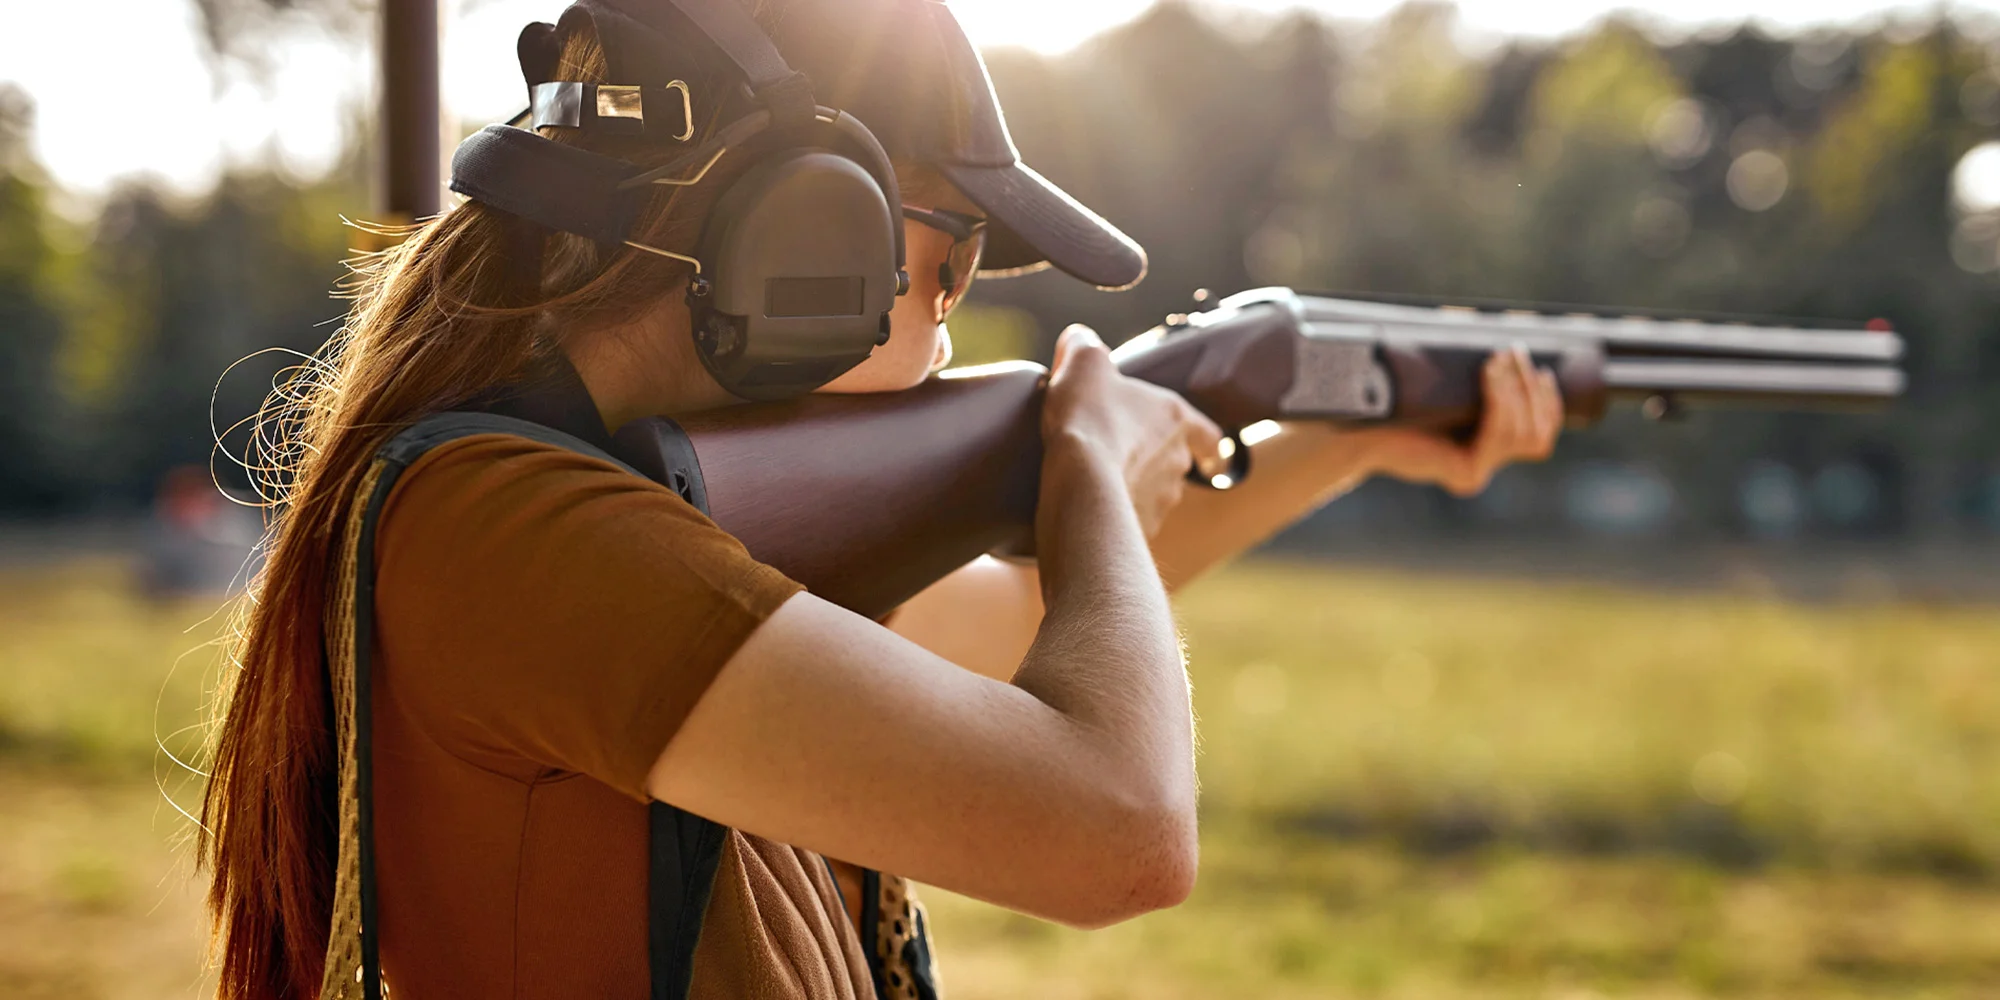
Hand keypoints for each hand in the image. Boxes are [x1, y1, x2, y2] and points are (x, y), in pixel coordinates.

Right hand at [1043, 324, 1224, 535]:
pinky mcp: (1140, 529)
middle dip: (1154, 461)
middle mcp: (1178, 461)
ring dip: (1135, 489)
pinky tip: (1091, 509)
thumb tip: (1080, 338)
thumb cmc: (1088, 417)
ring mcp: (1162, 500)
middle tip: (1121, 455)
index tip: (1207, 453)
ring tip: (1100, 483)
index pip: (1208, 433)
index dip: (1206, 441)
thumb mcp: (1084, 363)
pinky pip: (1131, 522)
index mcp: (1176, 418)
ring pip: (1154, 495)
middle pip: (1177, 464)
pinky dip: (1117, 516)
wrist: (1081, 482)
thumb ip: (1086, 345)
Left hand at [1356, 344, 1562, 496]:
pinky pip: (1499, 436)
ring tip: (1496, 359)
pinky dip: (1501, 401)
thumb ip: (1476, 365)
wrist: (1354, 419)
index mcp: (1481, 445)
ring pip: (1523, 434)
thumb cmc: (1391, 394)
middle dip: (1532, 390)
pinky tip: (1490, 375)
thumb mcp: (1445, 378)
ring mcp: (1476, 472)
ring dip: (1516, 391)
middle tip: (1513, 352)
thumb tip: (1511, 328)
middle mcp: (1482, 464)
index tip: (1542, 370)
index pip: (1539, 433)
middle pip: (1537, 434)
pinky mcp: (1466, 475)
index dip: (1548, 403)